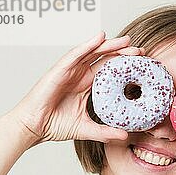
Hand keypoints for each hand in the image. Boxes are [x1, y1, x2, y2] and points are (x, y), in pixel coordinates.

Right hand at [6, 32, 143, 146]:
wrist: (33, 128)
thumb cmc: (55, 125)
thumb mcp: (86, 129)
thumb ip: (105, 132)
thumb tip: (126, 136)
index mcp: (87, 86)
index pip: (110, 71)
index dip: (125, 66)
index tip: (142, 64)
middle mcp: (79, 75)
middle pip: (104, 59)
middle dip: (122, 53)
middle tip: (140, 51)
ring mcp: (69, 71)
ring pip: (92, 53)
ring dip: (109, 45)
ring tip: (126, 41)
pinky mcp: (58, 70)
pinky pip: (74, 55)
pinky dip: (87, 45)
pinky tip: (99, 38)